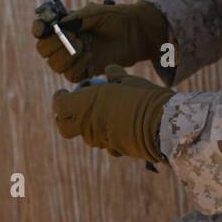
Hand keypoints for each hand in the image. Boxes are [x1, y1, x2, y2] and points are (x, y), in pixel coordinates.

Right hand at [32, 0, 167, 82]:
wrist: (136, 32)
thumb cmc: (115, 17)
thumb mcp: (95, 12)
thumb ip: (77, 18)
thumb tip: (59, 26)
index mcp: (64, 24)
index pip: (41, 29)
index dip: (38, 29)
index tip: (43, 28)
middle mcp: (65, 42)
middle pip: (43, 49)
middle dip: (54, 44)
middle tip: (74, 37)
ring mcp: (74, 58)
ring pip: (54, 64)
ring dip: (66, 56)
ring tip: (84, 46)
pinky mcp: (85, 71)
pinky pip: (70, 76)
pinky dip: (77, 67)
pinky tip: (91, 57)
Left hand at [51, 66, 172, 161]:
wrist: (162, 123)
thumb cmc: (145, 97)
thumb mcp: (128, 81)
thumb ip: (115, 76)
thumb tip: (109, 70)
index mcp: (87, 103)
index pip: (60, 105)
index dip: (59, 98)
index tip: (64, 92)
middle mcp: (88, 124)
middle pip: (64, 128)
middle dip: (63, 119)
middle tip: (72, 109)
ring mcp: (101, 140)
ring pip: (86, 136)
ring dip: (89, 126)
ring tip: (102, 114)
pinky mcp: (115, 150)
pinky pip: (106, 145)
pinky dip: (108, 137)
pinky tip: (118, 127)